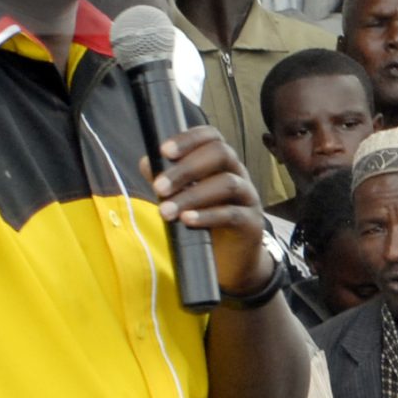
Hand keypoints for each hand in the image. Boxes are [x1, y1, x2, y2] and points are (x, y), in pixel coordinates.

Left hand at [144, 127, 273, 294]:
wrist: (233, 260)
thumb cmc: (207, 222)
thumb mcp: (185, 197)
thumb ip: (168, 179)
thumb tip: (146, 162)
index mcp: (222, 163)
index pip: (213, 137)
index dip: (190, 138)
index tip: (164, 151)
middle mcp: (238, 174)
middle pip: (222, 154)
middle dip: (187, 168)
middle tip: (159, 187)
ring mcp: (248, 198)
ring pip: (227, 184)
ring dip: (192, 195)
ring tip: (166, 211)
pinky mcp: (251, 223)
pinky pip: (232, 214)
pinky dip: (207, 216)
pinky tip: (186, 221)